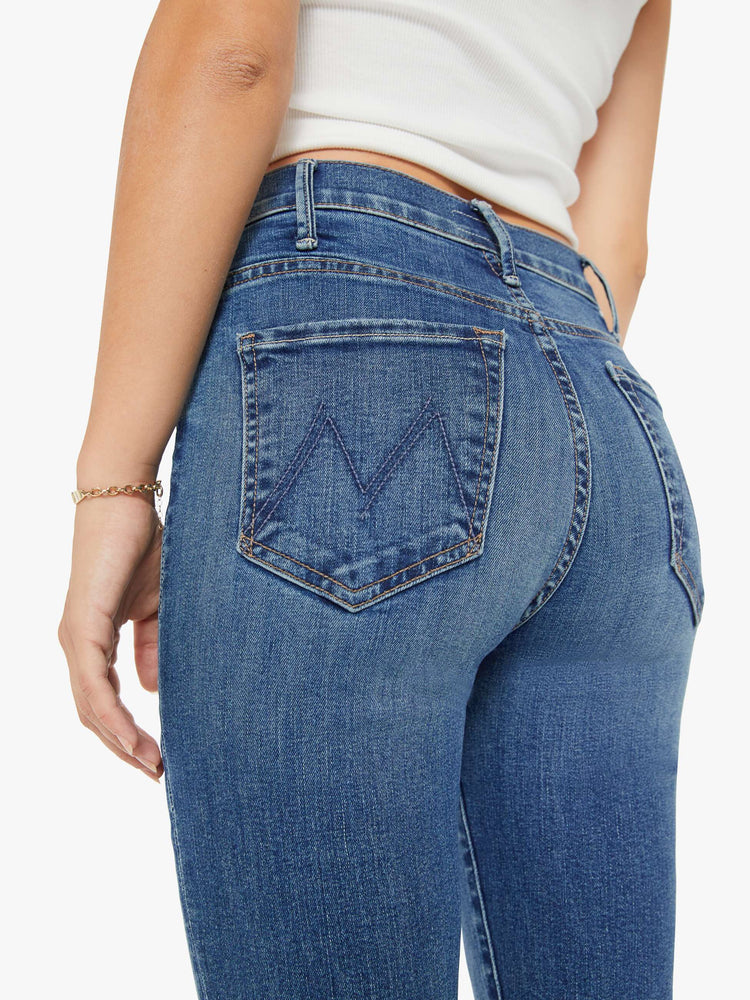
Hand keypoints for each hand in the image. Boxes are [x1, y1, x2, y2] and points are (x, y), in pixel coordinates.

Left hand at [58, 488, 164, 780]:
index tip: (158, 758)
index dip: (126, 733)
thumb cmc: (141, 547)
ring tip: (150, 764)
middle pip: (91, 715)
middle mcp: (75, 645)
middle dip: (123, 749)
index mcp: (90, 641)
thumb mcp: (156, 608)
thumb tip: (152, 690)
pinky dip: (112, 713)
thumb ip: (152, 648)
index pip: (102, 701)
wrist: (124, 502)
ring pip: (89, 707)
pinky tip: (132, 735)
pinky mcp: (82, 625)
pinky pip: (93, 683)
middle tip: (157, 773)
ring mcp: (75, 637)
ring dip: (119, 741)